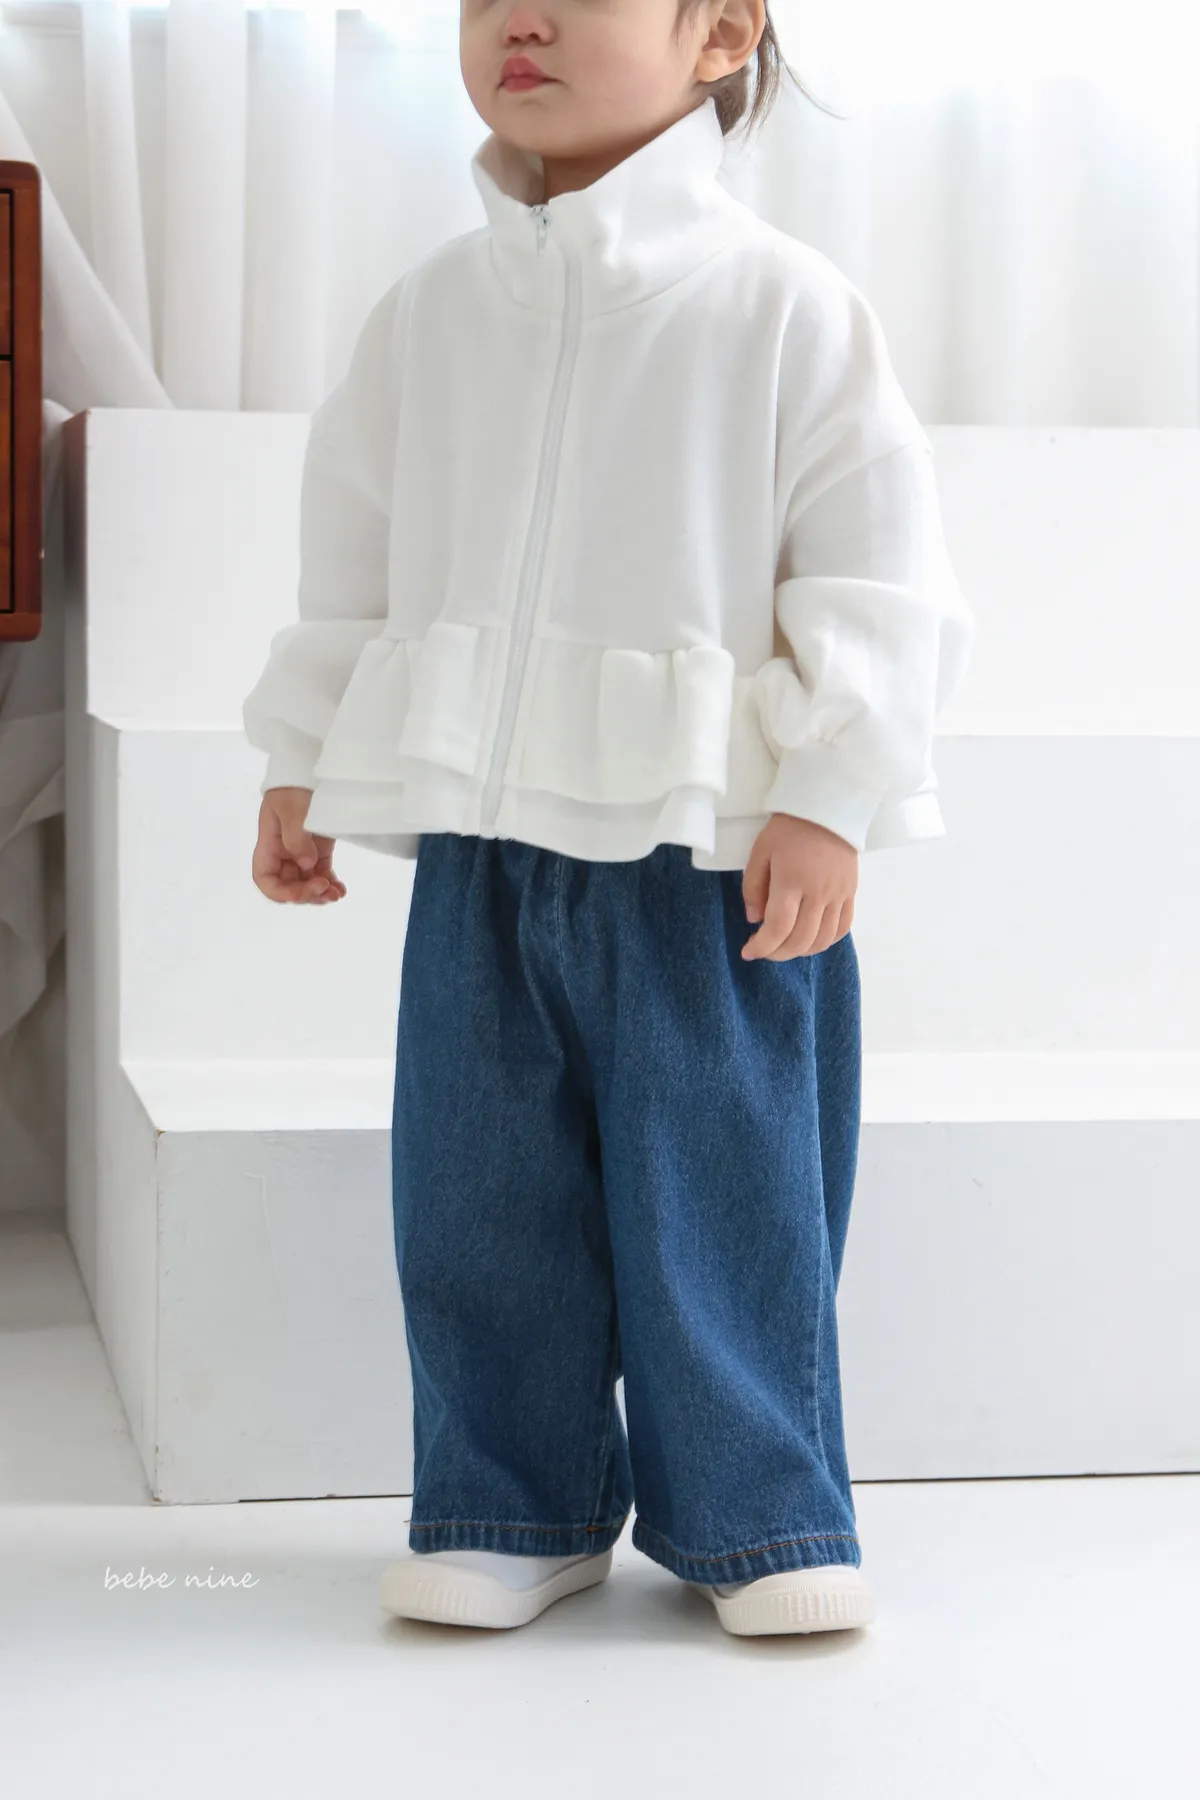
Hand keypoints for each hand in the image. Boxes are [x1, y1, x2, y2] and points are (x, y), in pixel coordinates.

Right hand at [252, 788, 346, 904]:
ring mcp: (302, 850)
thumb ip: (296, 837)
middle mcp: (283, 851)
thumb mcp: (292, 806)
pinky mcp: (320, 848)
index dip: (278, 892)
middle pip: (287, 884)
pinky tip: (340, 890)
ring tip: (336, 894)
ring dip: (319, 893)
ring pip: (306, 883)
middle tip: (325, 889)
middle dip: (304, 893)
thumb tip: (307, 865)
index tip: (297, 895)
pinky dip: (330, 884)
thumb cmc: (296, 782)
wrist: (311, 766)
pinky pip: (321, 873)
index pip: (264, 877)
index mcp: (270, 842)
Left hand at [741, 813, 856, 959]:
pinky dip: (825, 941)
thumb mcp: (760, 852)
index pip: (778, 928)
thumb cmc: (788, 829)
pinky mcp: (850, 893)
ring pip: (822, 940)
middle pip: (800, 940)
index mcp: (791, 882)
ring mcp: (838, 895)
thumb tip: (755, 919)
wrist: (828, 808)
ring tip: (785, 947)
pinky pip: (842, 928)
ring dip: (800, 951)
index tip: (748, 952)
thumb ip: (753, 887)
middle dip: (777, 953)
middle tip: (764, 950)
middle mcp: (817, 893)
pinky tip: (810, 940)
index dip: (761, 947)